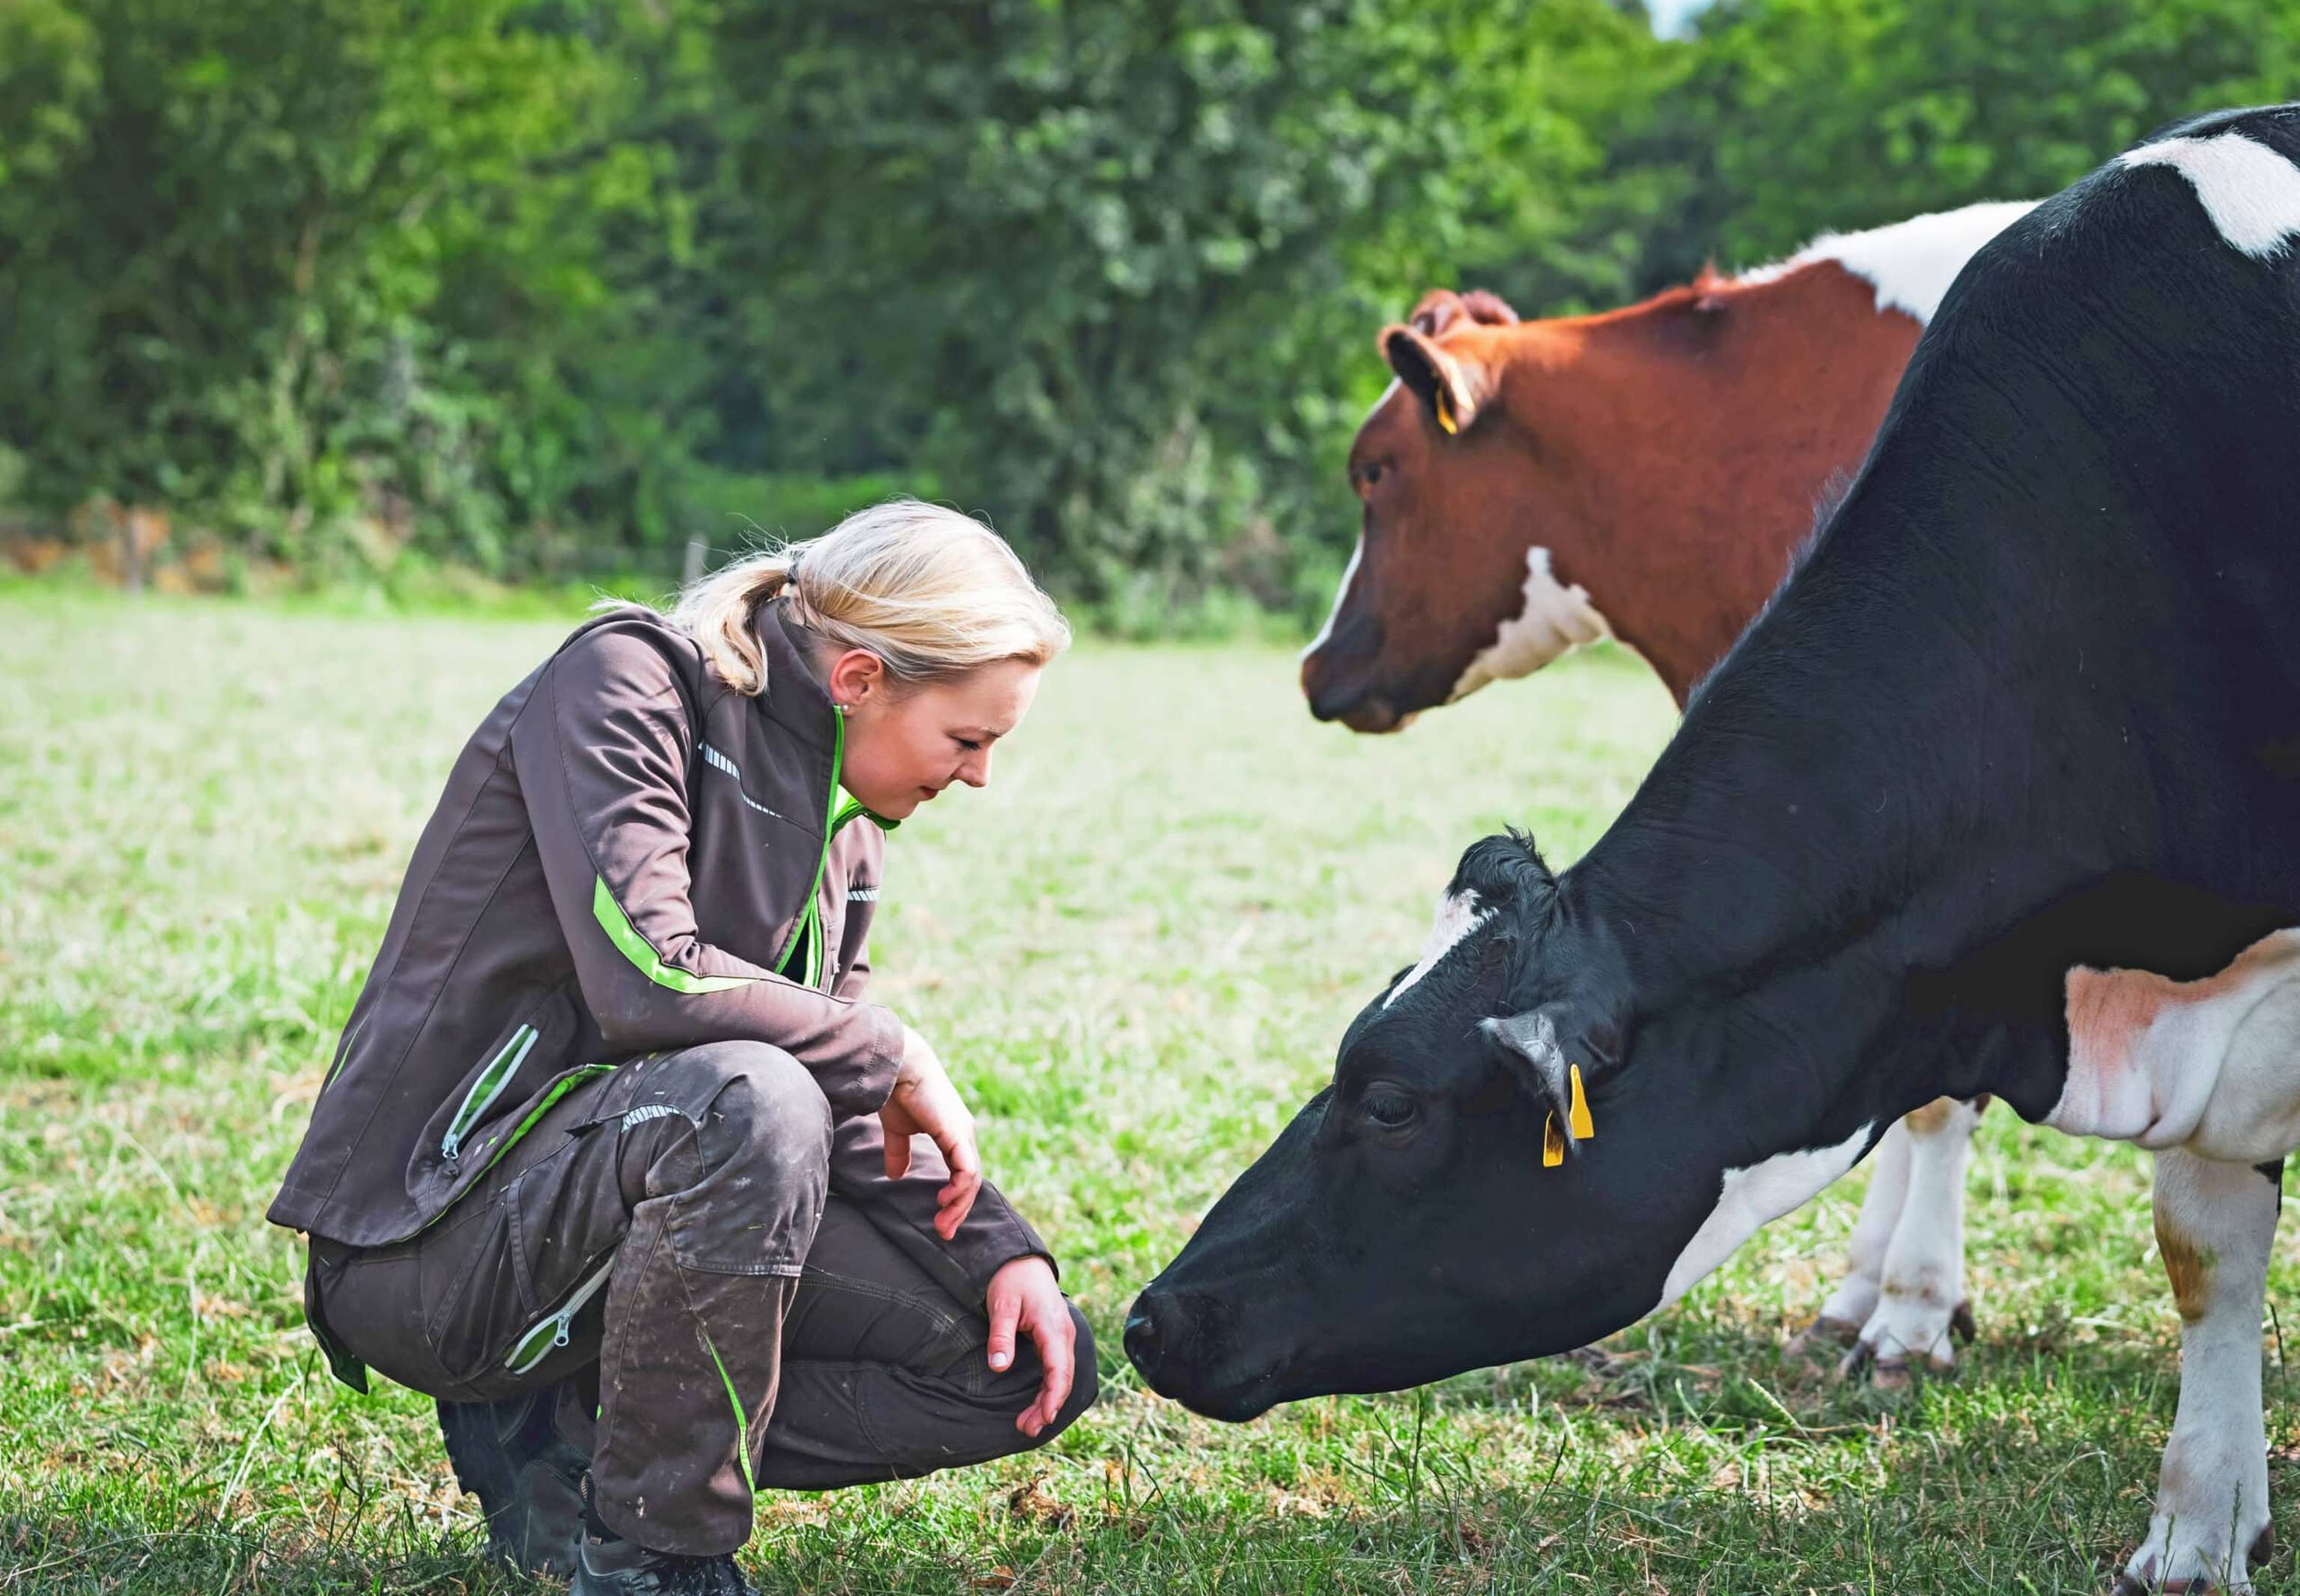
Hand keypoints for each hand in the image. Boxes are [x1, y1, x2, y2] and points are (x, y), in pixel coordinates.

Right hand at [879, 1025, 980, 1239]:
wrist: (899, 1066)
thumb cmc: (898, 1092)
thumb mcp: (899, 1130)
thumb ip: (900, 1152)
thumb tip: (896, 1176)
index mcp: (953, 1134)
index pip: (962, 1173)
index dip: (955, 1198)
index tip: (941, 1222)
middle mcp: (964, 1134)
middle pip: (970, 1181)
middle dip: (958, 1210)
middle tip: (944, 1232)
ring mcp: (963, 1134)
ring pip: (970, 1179)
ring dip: (958, 1205)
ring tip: (942, 1223)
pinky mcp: (957, 1134)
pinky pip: (967, 1169)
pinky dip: (959, 1188)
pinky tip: (945, 1200)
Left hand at [986, 1255, 1075, 1437]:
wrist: (1022, 1261)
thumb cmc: (1012, 1280)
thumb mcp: (1002, 1305)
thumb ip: (1001, 1336)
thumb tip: (998, 1366)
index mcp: (1053, 1327)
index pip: (1059, 1368)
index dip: (1053, 1396)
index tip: (1045, 1418)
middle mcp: (1064, 1334)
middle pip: (1063, 1378)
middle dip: (1048, 1406)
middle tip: (1027, 1429)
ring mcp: (1062, 1337)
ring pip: (1061, 1376)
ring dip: (1048, 1400)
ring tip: (1029, 1423)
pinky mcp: (1056, 1339)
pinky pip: (1057, 1368)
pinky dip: (1049, 1388)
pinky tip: (1038, 1403)